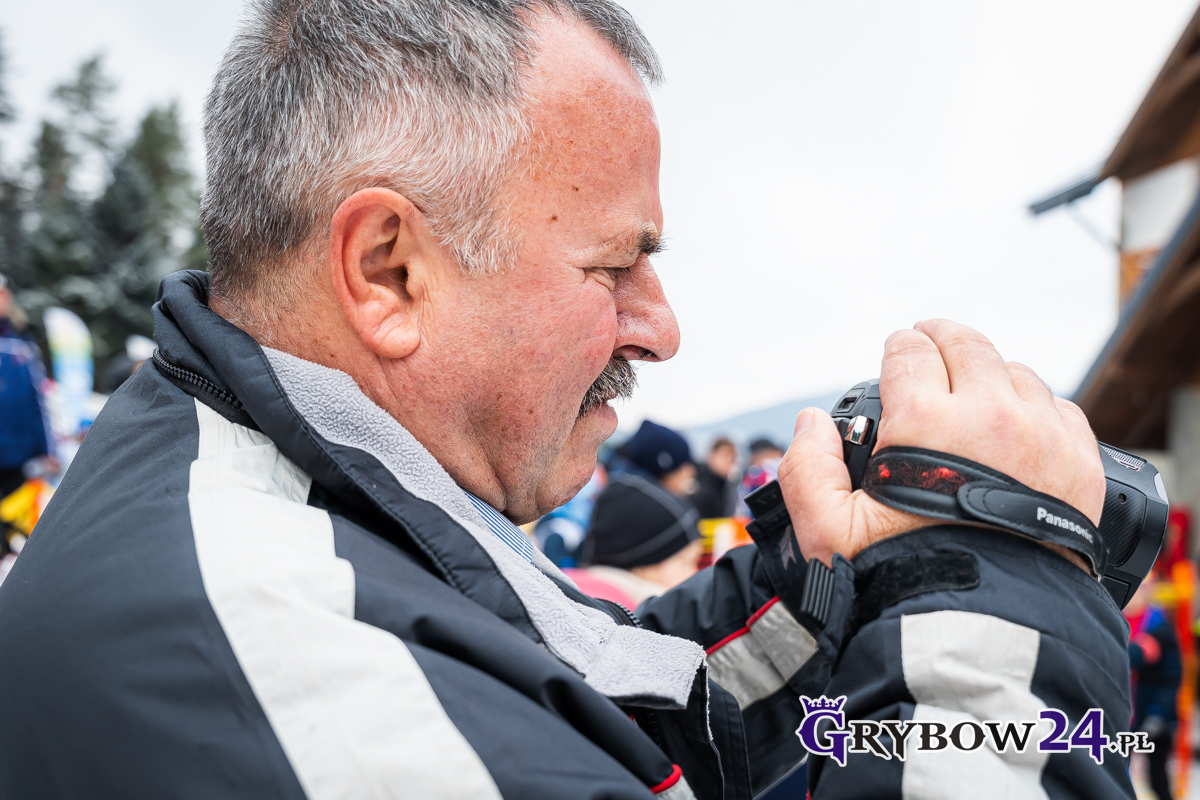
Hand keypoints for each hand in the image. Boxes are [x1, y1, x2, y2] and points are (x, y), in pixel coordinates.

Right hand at [777, 319, 1104, 569]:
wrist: (986, 632)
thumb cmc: (904, 579)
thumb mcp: (828, 533)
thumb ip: (805, 468)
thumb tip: (811, 422)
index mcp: (926, 422)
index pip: (910, 351)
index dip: (897, 347)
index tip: (895, 353)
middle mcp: (990, 415)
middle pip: (967, 345)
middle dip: (941, 338)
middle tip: (930, 344)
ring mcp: (1042, 436)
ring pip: (1016, 372)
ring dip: (989, 374)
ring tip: (973, 392)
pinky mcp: (1080, 464)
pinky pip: (1060, 408)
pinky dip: (1036, 407)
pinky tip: (1018, 425)